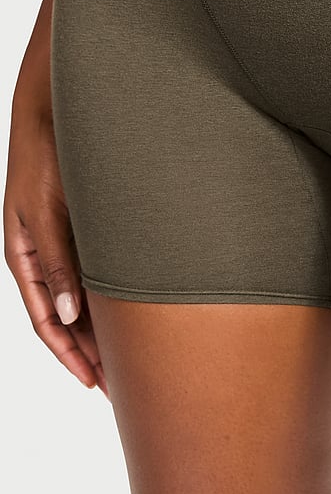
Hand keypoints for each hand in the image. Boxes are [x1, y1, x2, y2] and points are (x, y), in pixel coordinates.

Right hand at [4, 93, 108, 399]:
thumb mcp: (46, 211)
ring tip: (136, 357)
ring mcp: (68, 243)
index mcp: (27, 258)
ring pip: (87, 298)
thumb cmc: (47, 155)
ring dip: (107, 328)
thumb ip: (58, 261)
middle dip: (93, 352)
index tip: (96, 384)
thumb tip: (68, 317)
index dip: (71, 356)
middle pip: (69, 317)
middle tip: (123, 384)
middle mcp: (48, 256)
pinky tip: (140, 311)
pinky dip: (115, 297)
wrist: (61, 109)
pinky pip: (100, 272)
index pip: (48, 322)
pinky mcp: (89, 226)